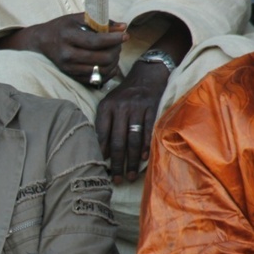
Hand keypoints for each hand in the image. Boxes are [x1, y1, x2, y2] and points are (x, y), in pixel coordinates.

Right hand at [20, 14, 127, 84]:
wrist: (42, 41)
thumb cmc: (62, 27)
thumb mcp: (77, 18)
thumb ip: (100, 21)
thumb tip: (122, 27)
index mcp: (67, 37)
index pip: (95, 42)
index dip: (113, 39)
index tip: (125, 35)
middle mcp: (67, 55)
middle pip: (100, 58)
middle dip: (115, 50)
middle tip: (119, 43)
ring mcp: (69, 68)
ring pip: (100, 71)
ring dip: (113, 62)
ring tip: (114, 52)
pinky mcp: (71, 76)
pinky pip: (95, 79)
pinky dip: (107, 73)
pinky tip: (110, 63)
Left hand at [95, 61, 168, 182]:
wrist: (147, 73)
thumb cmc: (125, 94)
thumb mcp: (110, 103)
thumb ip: (105, 124)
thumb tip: (102, 152)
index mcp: (106, 107)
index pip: (101, 134)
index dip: (100, 153)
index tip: (100, 169)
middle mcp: (120, 108)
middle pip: (117, 141)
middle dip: (116, 163)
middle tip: (116, 180)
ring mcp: (137, 108)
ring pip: (133, 139)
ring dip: (131, 160)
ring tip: (129, 175)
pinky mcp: (153, 108)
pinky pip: (149, 130)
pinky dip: (146, 146)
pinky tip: (143, 159)